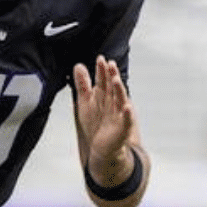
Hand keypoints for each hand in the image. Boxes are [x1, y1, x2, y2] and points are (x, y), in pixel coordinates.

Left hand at [73, 56, 135, 178]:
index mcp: (104, 97)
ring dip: (119, 90)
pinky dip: (127, 114)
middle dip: (111, 76)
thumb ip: (83, 85)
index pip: (103, 81)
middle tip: (110, 64)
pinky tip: (127, 107)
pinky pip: (126, 120)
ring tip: (116, 80)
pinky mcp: (123, 128)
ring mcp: (119, 115)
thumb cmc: (96, 124)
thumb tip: (79, 66)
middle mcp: (113, 103)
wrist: (102, 147)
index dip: (102, 71)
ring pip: (120, 100)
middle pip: (112, 88)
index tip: (100, 59)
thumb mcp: (85, 102)